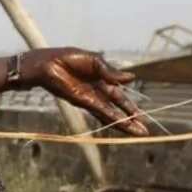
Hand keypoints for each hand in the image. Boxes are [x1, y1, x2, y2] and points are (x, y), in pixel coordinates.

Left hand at [20, 48, 147, 135]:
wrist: (47, 63)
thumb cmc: (66, 58)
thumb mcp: (95, 61)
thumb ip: (111, 72)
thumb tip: (132, 78)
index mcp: (101, 81)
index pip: (119, 97)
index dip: (129, 107)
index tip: (141, 116)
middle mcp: (97, 93)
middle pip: (117, 109)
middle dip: (131, 120)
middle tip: (145, 131)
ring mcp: (90, 99)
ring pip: (111, 114)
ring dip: (125, 124)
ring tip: (139, 133)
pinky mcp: (83, 101)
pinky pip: (102, 111)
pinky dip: (113, 118)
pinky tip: (124, 125)